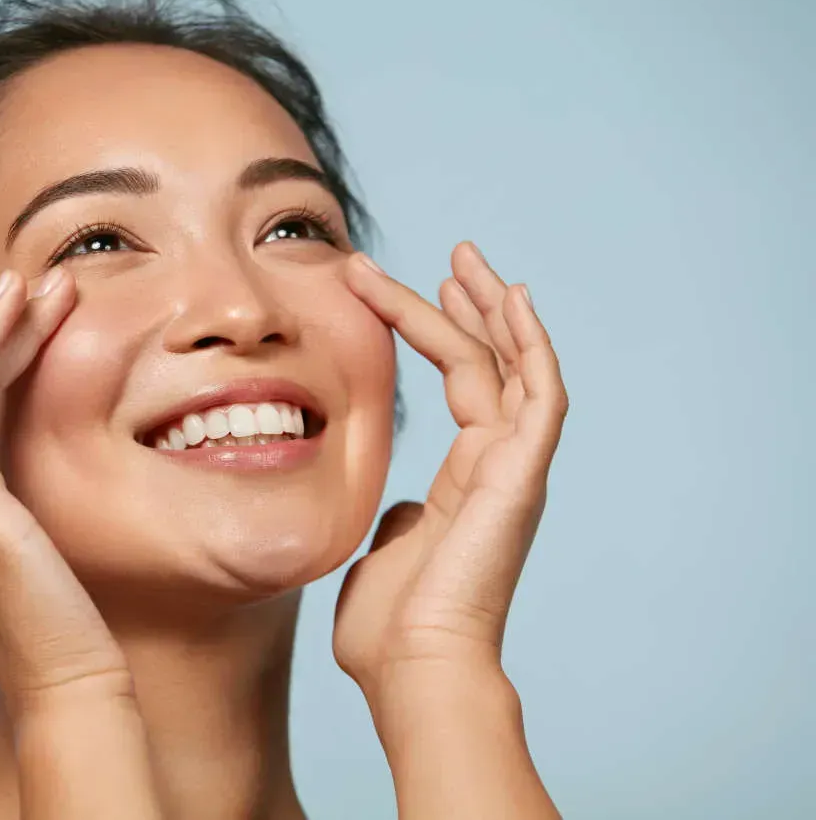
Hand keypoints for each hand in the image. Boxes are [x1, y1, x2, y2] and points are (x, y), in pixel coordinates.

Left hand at [333, 242, 567, 693]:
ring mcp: (514, 469)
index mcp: (465, 479)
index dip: (436, 331)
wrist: (412, 668)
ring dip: (492, 308)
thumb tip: (400, 506)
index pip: (461, 383)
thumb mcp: (385, 550)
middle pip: (494, 363)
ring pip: (514, 367)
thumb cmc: (390, 627)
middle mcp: (497, 466)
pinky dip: (531, 345)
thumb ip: (399, 518)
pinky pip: (539, 394)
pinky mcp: (522, 475)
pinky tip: (512, 299)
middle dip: (472, 305)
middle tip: (454, 255)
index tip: (401, 289)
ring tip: (466, 258)